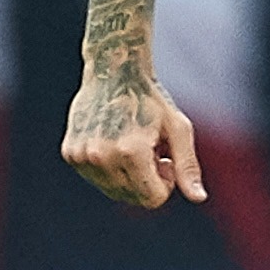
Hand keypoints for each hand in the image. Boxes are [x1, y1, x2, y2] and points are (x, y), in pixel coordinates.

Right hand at [60, 63, 206, 207]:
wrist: (114, 70)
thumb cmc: (151, 99)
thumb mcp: (178, 129)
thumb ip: (187, 166)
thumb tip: (199, 199)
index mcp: (131, 152)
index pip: (153, 199)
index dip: (165, 183)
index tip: (165, 158)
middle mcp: (102, 157)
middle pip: (133, 198)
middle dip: (147, 180)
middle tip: (150, 149)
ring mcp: (81, 156)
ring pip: (114, 191)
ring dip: (128, 175)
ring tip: (132, 144)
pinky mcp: (70, 154)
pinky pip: (97, 179)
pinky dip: (110, 168)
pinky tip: (115, 142)